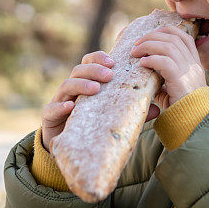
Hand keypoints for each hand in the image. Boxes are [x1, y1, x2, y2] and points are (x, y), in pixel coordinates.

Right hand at [41, 50, 162, 150]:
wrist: (68, 149)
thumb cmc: (91, 126)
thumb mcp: (111, 116)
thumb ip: (132, 111)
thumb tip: (158, 109)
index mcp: (85, 84)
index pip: (89, 63)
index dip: (98, 58)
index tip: (113, 61)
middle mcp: (71, 89)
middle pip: (78, 70)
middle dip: (94, 70)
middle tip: (109, 74)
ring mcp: (59, 101)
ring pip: (66, 85)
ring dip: (81, 84)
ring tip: (96, 88)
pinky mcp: (50, 117)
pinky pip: (52, 109)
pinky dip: (61, 106)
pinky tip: (71, 106)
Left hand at [130, 26, 205, 104]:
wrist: (194, 124)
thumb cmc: (182, 109)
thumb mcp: (175, 88)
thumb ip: (165, 76)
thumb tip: (148, 67)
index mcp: (195, 64)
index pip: (184, 37)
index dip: (166, 32)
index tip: (151, 35)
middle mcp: (193, 64)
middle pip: (173, 38)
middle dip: (152, 37)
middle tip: (136, 44)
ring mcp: (189, 71)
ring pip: (168, 46)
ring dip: (148, 46)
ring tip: (135, 53)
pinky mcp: (181, 80)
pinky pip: (165, 62)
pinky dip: (151, 59)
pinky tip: (142, 63)